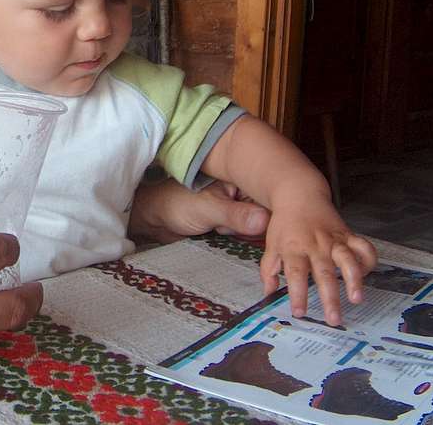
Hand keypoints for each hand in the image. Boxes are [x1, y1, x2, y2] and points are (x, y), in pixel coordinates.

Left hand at [129, 178, 270, 243]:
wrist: (154, 218)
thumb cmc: (176, 205)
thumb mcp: (207, 209)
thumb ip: (234, 215)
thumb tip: (264, 221)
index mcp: (242, 185)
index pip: (271, 204)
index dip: (278, 222)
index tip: (278, 237)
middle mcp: (245, 199)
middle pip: (270, 221)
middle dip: (260, 234)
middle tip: (239, 236)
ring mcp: (240, 215)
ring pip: (259, 234)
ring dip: (249, 241)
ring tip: (228, 237)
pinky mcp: (232, 230)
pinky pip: (247, 241)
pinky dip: (243, 247)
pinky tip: (234, 247)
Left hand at [260, 198, 376, 325]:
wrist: (300, 196)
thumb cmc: (285, 224)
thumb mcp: (271, 245)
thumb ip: (269, 269)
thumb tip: (268, 293)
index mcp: (293, 248)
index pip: (295, 274)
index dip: (297, 294)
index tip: (300, 313)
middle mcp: (315, 245)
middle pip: (323, 272)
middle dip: (330, 297)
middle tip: (334, 319)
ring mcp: (334, 240)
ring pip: (347, 260)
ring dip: (354, 280)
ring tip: (357, 299)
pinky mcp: (348, 235)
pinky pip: (363, 247)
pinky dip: (368, 260)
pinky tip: (368, 275)